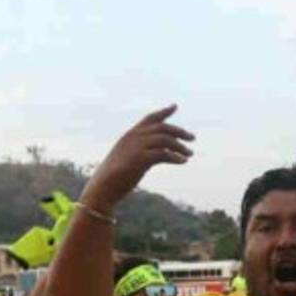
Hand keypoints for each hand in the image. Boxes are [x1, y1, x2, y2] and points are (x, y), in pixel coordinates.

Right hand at [80, 105, 194, 211]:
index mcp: (130, 136)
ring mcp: (136, 147)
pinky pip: (163, 154)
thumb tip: (155, 156)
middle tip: (192, 138)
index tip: (174, 106)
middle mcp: (133, 138)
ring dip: (180, 146)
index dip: (163, 112)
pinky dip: (175, 157)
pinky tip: (183, 161)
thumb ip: (140, 153)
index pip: (149, 119)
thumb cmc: (114, 178)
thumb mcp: (127, 160)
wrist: (102, 188)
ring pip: (165, 140)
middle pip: (162, 128)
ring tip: (190, 154)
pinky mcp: (140, 159)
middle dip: (179, 131)